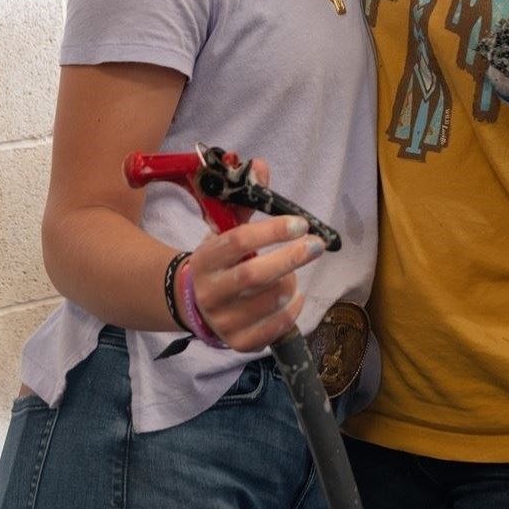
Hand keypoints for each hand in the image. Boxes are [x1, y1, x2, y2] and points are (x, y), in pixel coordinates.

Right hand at [184, 157, 325, 352]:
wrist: (193, 301)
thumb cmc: (220, 259)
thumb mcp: (225, 228)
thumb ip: (246, 200)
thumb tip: (261, 166)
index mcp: (206, 259)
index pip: (238, 242)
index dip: (271, 231)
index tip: (300, 223)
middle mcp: (210, 292)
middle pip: (255, 275)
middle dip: (291, 257)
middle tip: (315, 245)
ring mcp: (222, 321)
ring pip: (269, 301)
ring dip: (291, 283)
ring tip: (292, 273)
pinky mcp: (237, 342)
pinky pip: (273, 329)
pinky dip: (292, 312)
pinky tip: (296, 297)